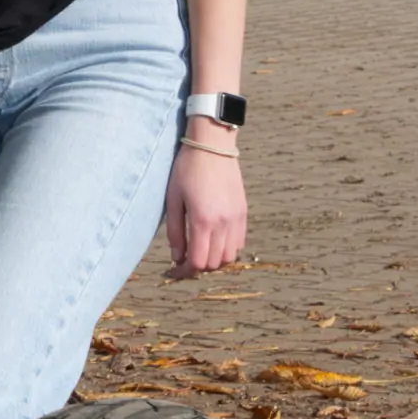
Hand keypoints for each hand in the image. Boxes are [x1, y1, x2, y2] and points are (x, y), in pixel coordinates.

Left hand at [162, 143, 246, 279]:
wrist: (212, 146)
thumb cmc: (187, 170)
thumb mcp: (173, 200)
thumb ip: (175, 232)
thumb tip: (177, 257)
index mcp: (203, 220)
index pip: (198, 262)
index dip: (185, 272)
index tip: (174, 270)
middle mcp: (224, 223)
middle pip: (215, 263)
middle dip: (198, 267)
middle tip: (184, 261)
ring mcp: (237, 219)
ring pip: (230, 257)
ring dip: (214, 260)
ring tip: (200, 250)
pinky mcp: (243, 213)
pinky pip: (239, 243)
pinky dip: (227, 249)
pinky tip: (214, 240)